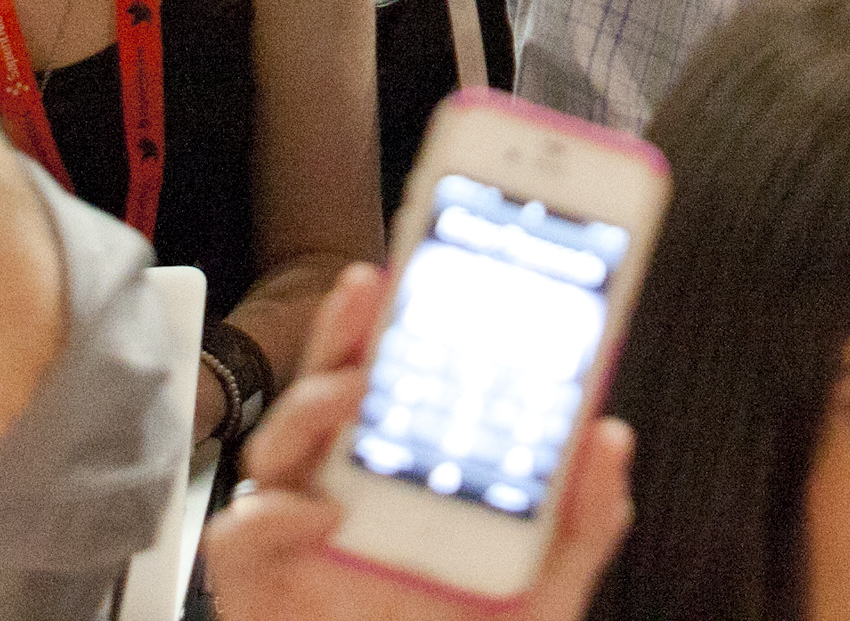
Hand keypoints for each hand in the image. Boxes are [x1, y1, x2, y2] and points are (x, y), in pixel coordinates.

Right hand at [201, 270, 634, 620]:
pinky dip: (273, 514)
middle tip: (377, 282)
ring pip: (275, 448)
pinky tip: (321, 509)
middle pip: (331, 394)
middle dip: (346, 329)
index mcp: (407, 485)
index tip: (436, 262)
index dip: (411, 321)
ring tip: (356, 384)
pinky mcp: (259, 588)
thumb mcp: (543, 594)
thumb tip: (608, 437)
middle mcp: (346, 500)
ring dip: (310, 403)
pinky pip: (241, 535)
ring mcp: (298, 543)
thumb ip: (580, 523)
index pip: (401, 386)